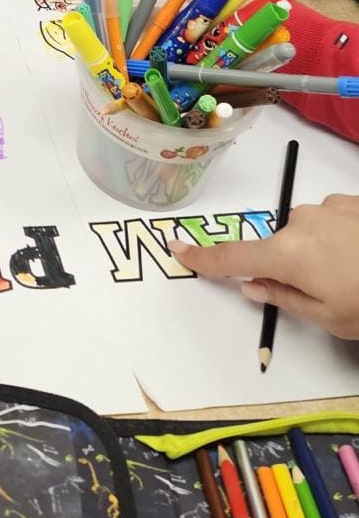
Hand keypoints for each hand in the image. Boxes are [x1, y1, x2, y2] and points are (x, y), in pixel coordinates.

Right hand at [170, 195, 358, 340]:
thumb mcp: (329, 317)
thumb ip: (284, 298)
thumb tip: (253, 286)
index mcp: (287, 254)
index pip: (233, 258)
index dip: (203, 257)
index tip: (177, 248)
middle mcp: (300, 222)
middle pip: (280, 246)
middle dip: (295, 267)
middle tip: (331, 292)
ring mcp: (329, 207)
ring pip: (311, 233)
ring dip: (324, 252)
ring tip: (358, 274)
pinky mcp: (353, 200)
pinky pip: (335, 220)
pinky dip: (345, 238)